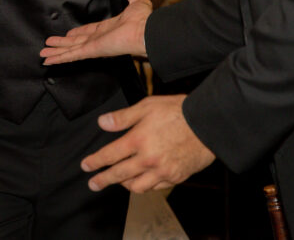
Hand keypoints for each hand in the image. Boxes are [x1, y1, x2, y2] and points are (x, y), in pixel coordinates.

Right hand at [41, 0, 150, 63]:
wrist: (146, 32)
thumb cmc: (144, 20)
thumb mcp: (136, 1)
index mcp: (108, 29)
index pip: (88, 32)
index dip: (77, 33)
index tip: (68, 34)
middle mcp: (99, 40)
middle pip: (75, 43)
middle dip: (62, 44)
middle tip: (50, 45)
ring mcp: (94, 47)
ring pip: (70, 50)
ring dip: (56, 52)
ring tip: (43, 53)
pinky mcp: (91, 51)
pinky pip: (72, 55)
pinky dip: (59, 58)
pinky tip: (48, 60)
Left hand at [82, 95, 214, 192]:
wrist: (208, 124)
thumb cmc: (177, 111)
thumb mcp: (146, 106)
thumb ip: (123, 118)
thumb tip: (102, 123)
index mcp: (138, 140)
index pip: (109, 155)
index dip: (95, 162)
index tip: (86, 166)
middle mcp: (148, 159)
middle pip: (119, 175)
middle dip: (103, 180)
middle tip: (93, 184)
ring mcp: (163, 171)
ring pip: (137, 186)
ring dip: (125, 185)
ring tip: (118, 182)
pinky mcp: (176, 177)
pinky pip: (155, 187)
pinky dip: (145, 185)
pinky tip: (142, 180)